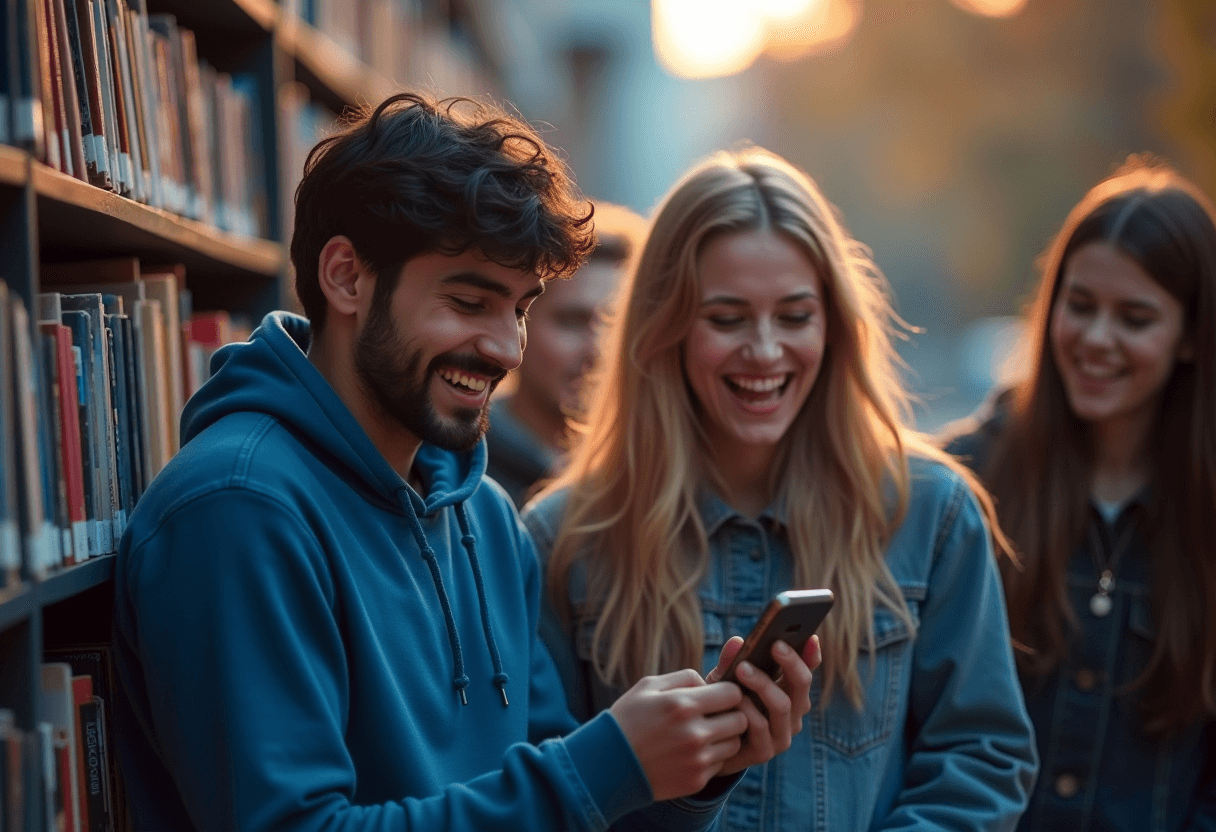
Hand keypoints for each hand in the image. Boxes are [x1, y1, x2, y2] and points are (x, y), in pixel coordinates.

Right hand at [609, 668, 748, 800]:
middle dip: (730, 714)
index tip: (718, 695)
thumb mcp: (648, 686)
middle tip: (714, 715)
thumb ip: (684, 677)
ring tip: (703, 734)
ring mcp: (697, 760)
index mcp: (682, 704)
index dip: (728, 692)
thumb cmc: (628, 719)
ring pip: (734, 744)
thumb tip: (710, 682)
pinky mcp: (696, 780)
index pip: (733, 693)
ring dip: (724, 737)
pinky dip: (711, 757)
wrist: (608, 765)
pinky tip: (690, 753)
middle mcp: (694, 733)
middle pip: (740, 720)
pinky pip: (720, 764)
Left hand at [704, 634, 819, 775]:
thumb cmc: (722, 705)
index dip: (811, 654)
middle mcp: (792, 713)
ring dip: (763, 684)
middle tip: (775, 644)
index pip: (806, 670)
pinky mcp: (764, 752)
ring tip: (743, 668)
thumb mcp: (725, 679)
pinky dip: (748, 710)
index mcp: (788, 692)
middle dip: (791, 662)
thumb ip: (732, 661)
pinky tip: (735, 700)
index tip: (810, 636)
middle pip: (802, 684)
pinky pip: (761, 727)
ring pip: (782, 705)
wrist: (708, 745)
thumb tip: (737, 641)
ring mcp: (781, 734)